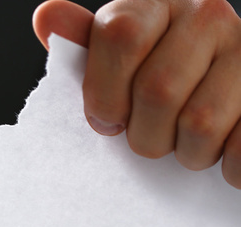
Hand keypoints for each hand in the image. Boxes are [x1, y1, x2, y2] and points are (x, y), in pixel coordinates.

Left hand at [33, 0, 240, 187]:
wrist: (224, 97)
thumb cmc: (155, 85)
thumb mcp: (111, 62)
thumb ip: (83, 46)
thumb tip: (47, 16)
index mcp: (155, 4)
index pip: (120, 34)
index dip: (105, 92)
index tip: (107, 120)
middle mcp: (207, 14)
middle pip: (158, 90)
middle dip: (144, 135)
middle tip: (150, 137)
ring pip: (201, 124)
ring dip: (186, 153)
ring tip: (186, 142)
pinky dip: (227, 167)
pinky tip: (222, 150)